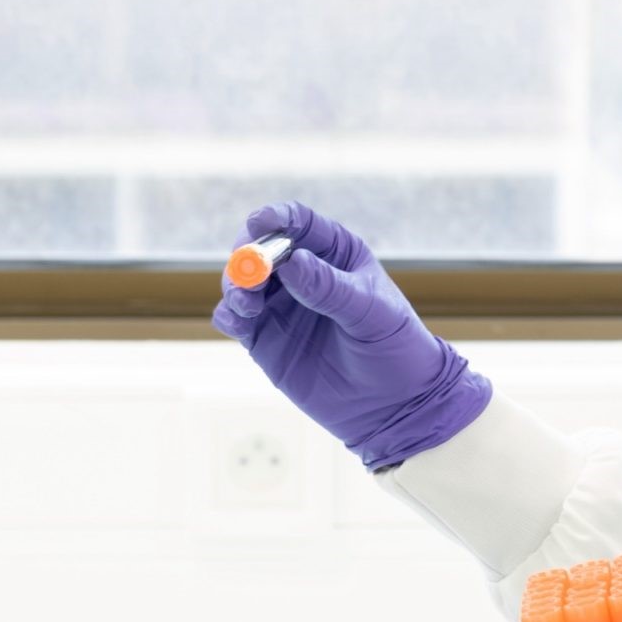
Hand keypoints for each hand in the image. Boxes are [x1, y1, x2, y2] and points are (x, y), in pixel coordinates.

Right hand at [207, 200, 491, 470]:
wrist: (392, 404)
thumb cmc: (393, 347)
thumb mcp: (370, 312)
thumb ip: (330, 288)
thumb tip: (292, 262)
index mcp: (334, 252)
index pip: (298, 222)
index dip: (275, 217)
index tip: (258, 223)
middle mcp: (301, 272)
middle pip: (260, 248)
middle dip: (247, 254)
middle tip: (247, 270)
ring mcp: (280, 305)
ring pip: (241, 281)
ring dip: (235, 284)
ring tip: (246, 302)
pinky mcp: (264, 337)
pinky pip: (233, 317)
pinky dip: (228, 314)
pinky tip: (239, 321)